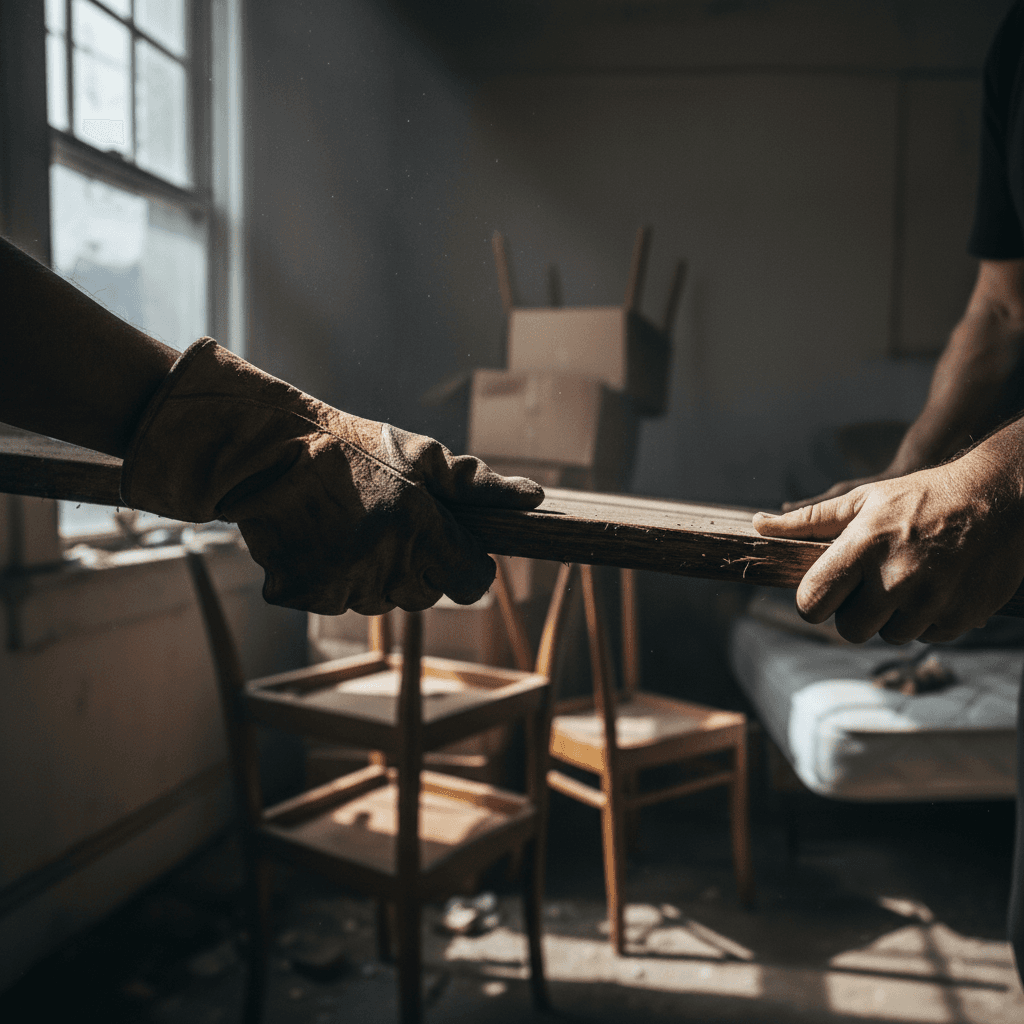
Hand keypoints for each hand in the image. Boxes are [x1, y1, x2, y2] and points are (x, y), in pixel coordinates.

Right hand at [122, 339, 543, 613]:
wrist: (270, 453)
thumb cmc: (354, 449)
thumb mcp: (421, 455)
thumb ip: (477, 483)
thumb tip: (532, 499)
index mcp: (419, 529)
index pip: (470, 582)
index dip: (466, 567)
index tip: (452, 548)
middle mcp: (382, 564)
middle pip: (424, 594)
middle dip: (417, 567)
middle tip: (391, 525)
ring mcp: (339, 583)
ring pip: (377, 601)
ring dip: (372, 574)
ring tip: (352, 528)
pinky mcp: (302, 593)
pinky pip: (334, 600)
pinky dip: (330, 579)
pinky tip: (322, 541)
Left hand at [752, 443, 1023, 643]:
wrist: (1000, 498)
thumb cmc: (922, 495)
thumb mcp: (863, 498)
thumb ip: (808, 520)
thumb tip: (758, 525)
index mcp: (863, 548)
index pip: (812, 603)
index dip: (812, 601)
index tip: (823, 592)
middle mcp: (895, 579)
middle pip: (848, 629)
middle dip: (852, 611)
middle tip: (870, 584)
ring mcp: (930, 601)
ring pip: (888, 635)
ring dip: (891, 616)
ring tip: (906, 579)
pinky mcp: (960, 617)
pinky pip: (926, 636)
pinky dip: (926, 619)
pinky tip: (935, 587)